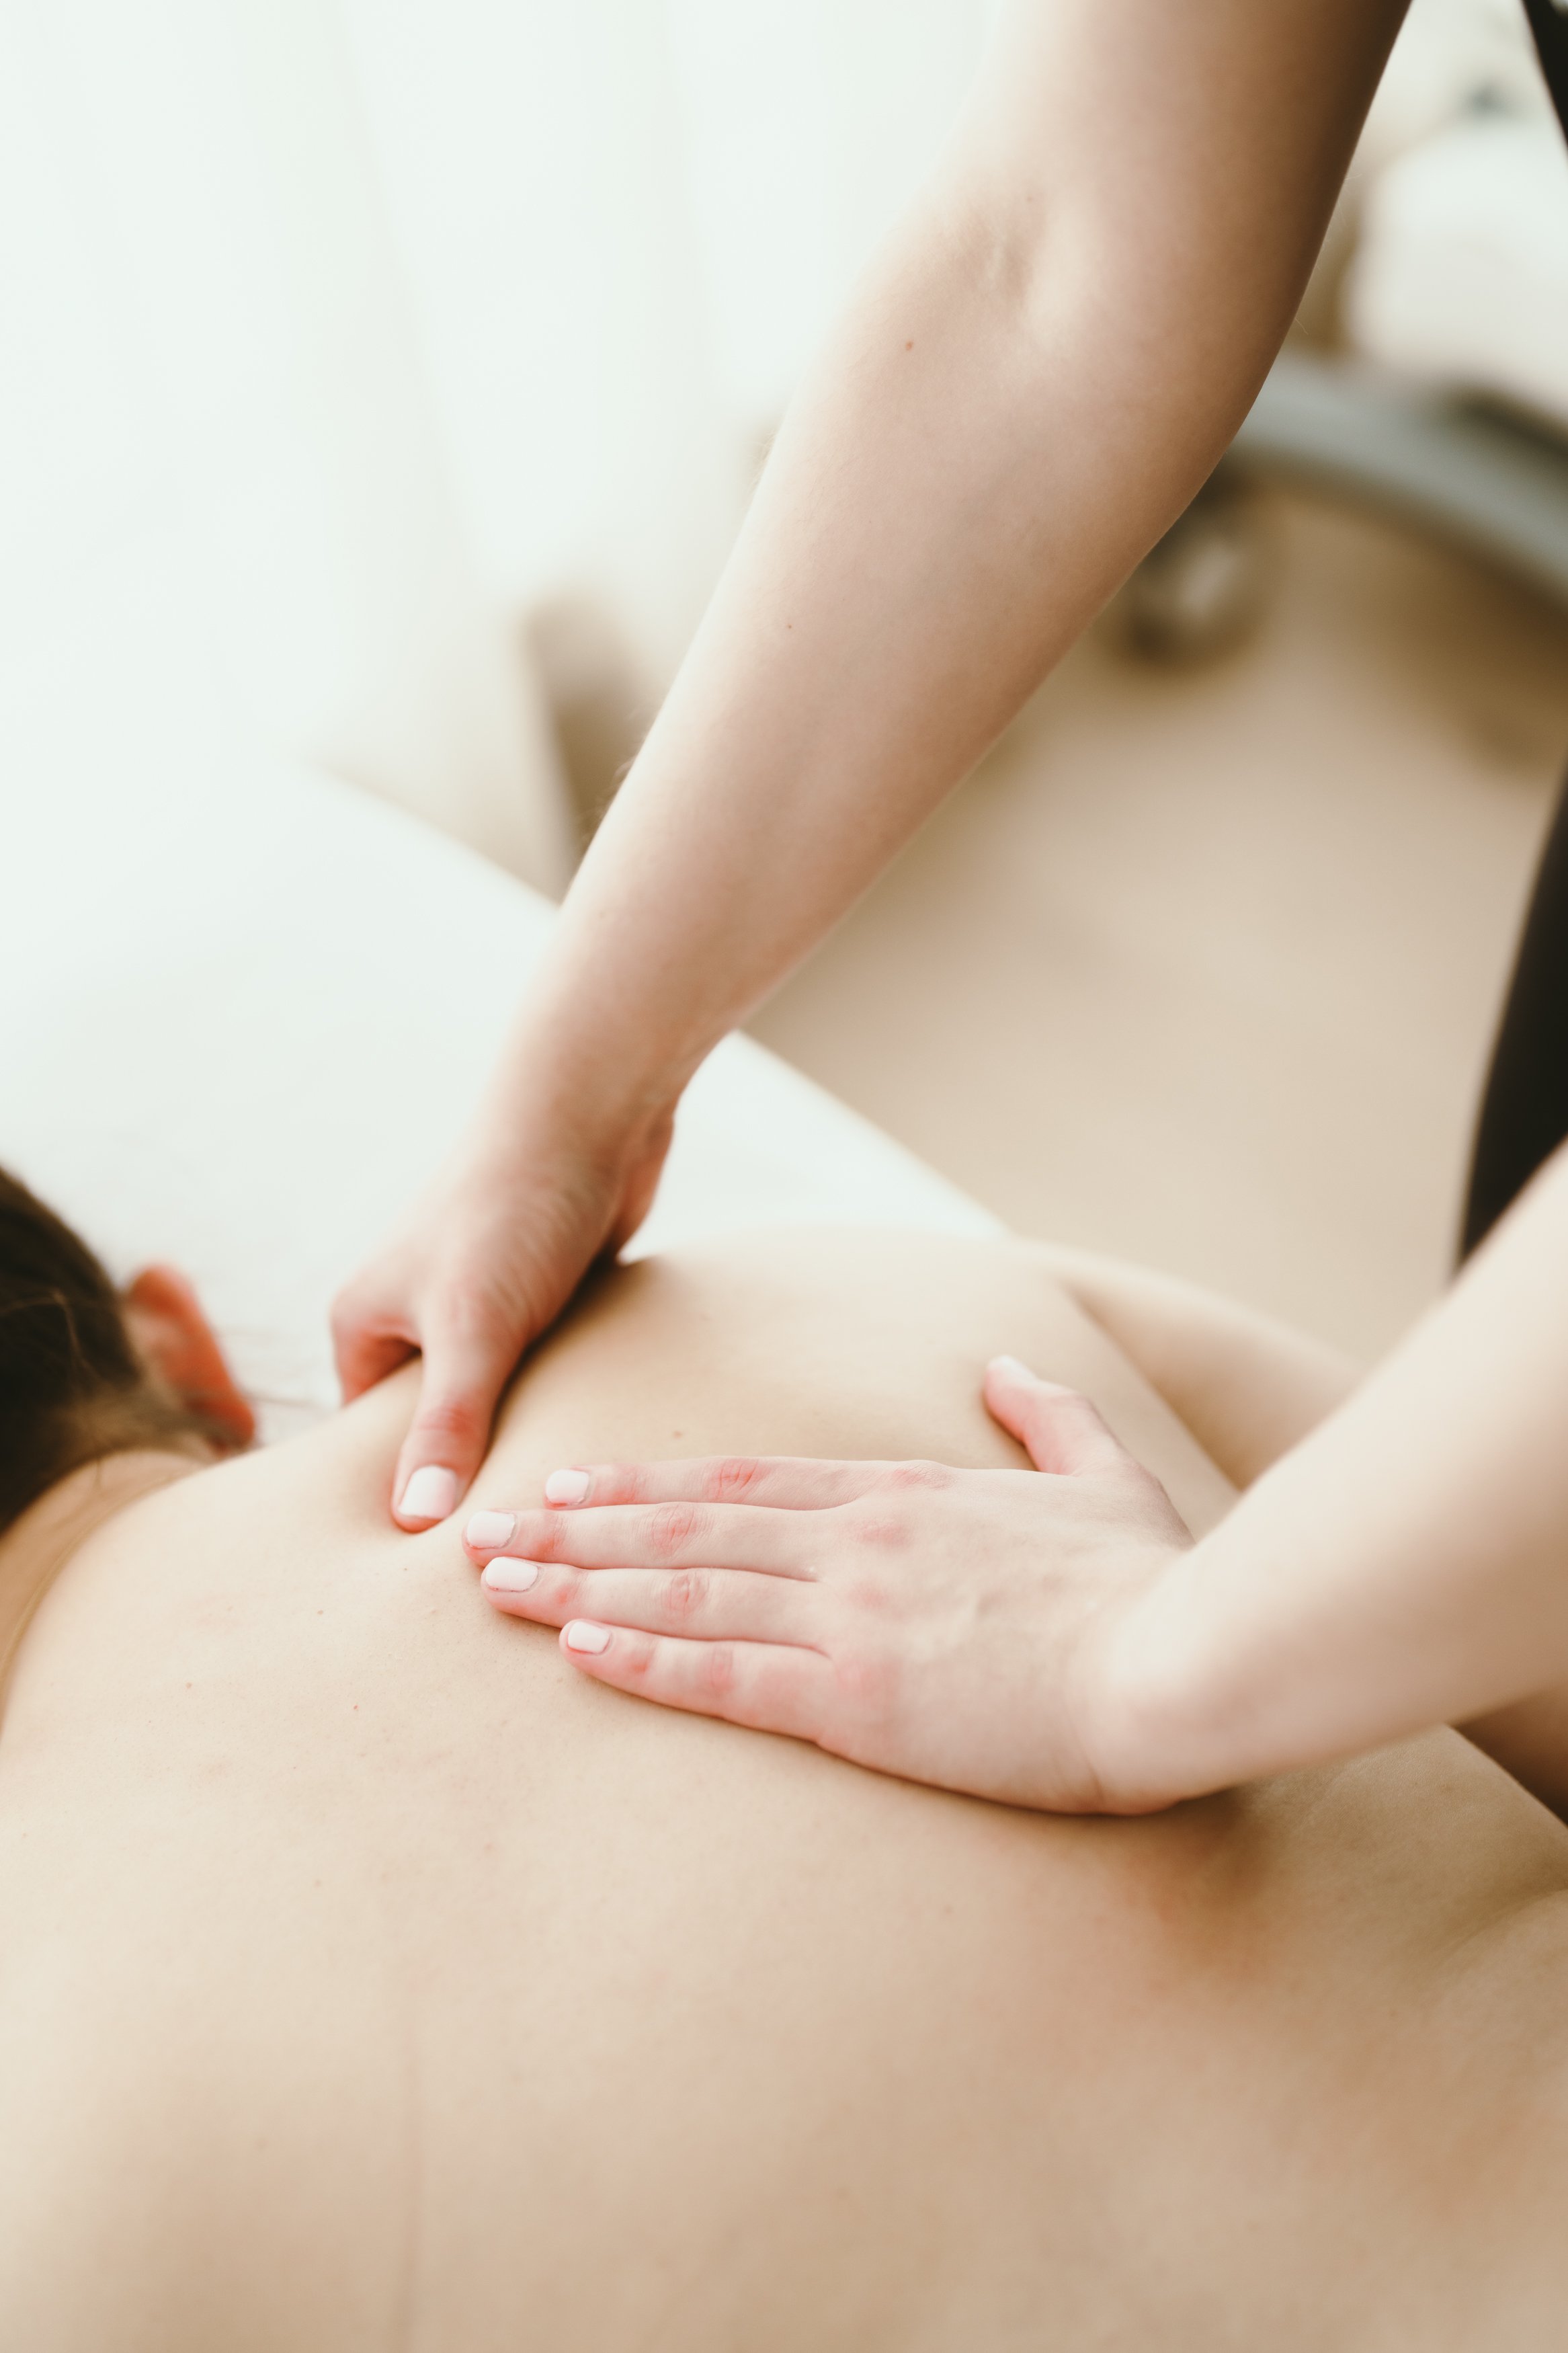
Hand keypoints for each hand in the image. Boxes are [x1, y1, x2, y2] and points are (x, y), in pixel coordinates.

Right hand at [332, 1101, 673, 1527]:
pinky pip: (547, 1373)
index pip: (367, 1446)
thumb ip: (447, 1426)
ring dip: (525, 1437)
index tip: (438, 1571)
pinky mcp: (543, 1298)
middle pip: (436, 1430)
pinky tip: (597, 1443)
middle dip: (472, 1476)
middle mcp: (414, 1318)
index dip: (404, 1503)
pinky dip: (564, 1399)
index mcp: (366, 1326)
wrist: (591, 1111)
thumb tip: (411, 1526)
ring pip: (499, 1402)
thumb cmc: (514, 1208)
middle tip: (515, 1549)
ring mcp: (480, 1308)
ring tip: (559, 1508)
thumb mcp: (473, 1328)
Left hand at [461, 1356, 1194, 1811]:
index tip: (571, 1483)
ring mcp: (849, 1617)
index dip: (645, 1483)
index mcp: (900, 1494)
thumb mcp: (1103, 1474)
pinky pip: (726, 1674)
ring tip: (495, 1584)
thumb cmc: (1150, 1580)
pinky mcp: (857, 1700)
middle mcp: (853, 1543)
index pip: (741, 1481)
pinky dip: (644, 1658)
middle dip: (573, 1529)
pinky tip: (577, 1648)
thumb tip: (1010, 1367)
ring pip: (682, 1589)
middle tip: (483, 1531)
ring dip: (577, 1585)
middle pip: (683, 1526)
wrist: (1179, 1659)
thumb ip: (1047, 1413)